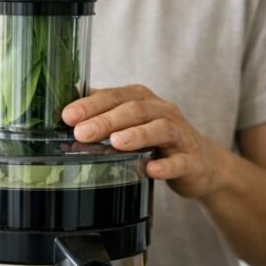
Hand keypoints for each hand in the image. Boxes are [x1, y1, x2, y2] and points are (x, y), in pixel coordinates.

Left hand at [61, 85, 223, 198]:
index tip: (68, 116)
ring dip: (137, 135)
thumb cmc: (156, 140)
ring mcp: (180, 136)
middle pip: (135, 110)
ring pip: (160, 130)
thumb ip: (103, 113)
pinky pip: (179, 162)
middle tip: (82, 132)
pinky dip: (165, 166)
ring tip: (116, 143)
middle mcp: (163, 112)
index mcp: (143, 100)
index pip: (115, 96)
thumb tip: (65, 108)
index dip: (91, 104)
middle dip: (107, 120)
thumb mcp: (130, 122)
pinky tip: (150, 169)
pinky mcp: (191, 161)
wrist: (200, 163)